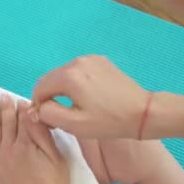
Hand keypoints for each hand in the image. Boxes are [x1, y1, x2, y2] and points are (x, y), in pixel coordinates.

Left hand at [0, 95, 73, 183]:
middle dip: (4, 107)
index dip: (22, 108)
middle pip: (6, 123)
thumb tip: (35, 114)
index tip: (20, 100)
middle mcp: (8, 149)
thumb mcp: (58, 162)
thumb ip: (44, 137)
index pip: (24, 119)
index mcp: (28, 145)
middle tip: (2, 96)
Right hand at [31, 55, 150, 139]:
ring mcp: (89, 59)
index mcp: (68, 76)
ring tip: (75, 107)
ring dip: (62, 89)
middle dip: (50, 96)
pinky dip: (75, 83)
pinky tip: (88, 97)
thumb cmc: (109, 121)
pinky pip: (77, 71)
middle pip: (50, 79)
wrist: (145, 112)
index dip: (39, 105)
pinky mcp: (100, 60)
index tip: (49, 120)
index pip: (39, 88)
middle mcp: (76, 62)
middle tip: (61, 115)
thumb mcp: (75, 124)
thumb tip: (38, 107)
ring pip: (63, 75)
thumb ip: (49, 114)